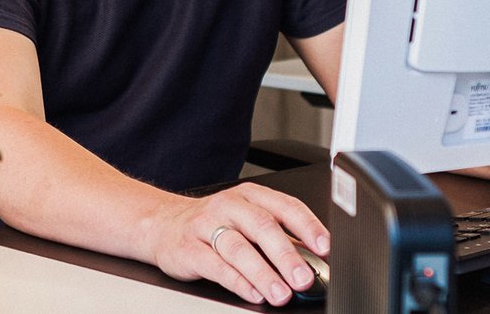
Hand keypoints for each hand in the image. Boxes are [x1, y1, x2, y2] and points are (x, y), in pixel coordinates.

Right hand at [142, 182, 329, 306]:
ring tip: (280, 293)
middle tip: (304, 278)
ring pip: (237, 248)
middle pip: (261, 225)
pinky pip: (215, 265)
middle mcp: (229, 206)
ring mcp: (206, 225)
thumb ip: (278, 237)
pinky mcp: (189, 248)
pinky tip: (253, 293)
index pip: (284, 206)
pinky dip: (237, 281)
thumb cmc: (214, 224)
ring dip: (262, 272)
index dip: (308, 226)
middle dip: (286, 254)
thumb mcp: (246, 220)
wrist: (164, 224)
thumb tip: (314, 260)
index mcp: (250, 196)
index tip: (326, 248)